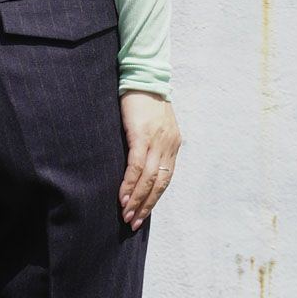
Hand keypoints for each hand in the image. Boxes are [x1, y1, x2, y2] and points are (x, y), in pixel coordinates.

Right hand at [117, 90, 181, 230]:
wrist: (142, 75)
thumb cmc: (143, 100)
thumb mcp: (151, 126)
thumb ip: (149, 145)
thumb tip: (137, 166)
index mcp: (173, 144)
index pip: (165, 179)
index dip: (153, 199)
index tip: (141, 214)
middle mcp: (169, 145)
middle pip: (159, 183)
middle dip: (146, 205)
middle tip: (133, 222)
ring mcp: (157, 141)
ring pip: (149, 178)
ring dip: (137, 199)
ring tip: (127, 215)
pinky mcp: (142, 135)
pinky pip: (136, 166)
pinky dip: (130, 183)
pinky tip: (123, 196)